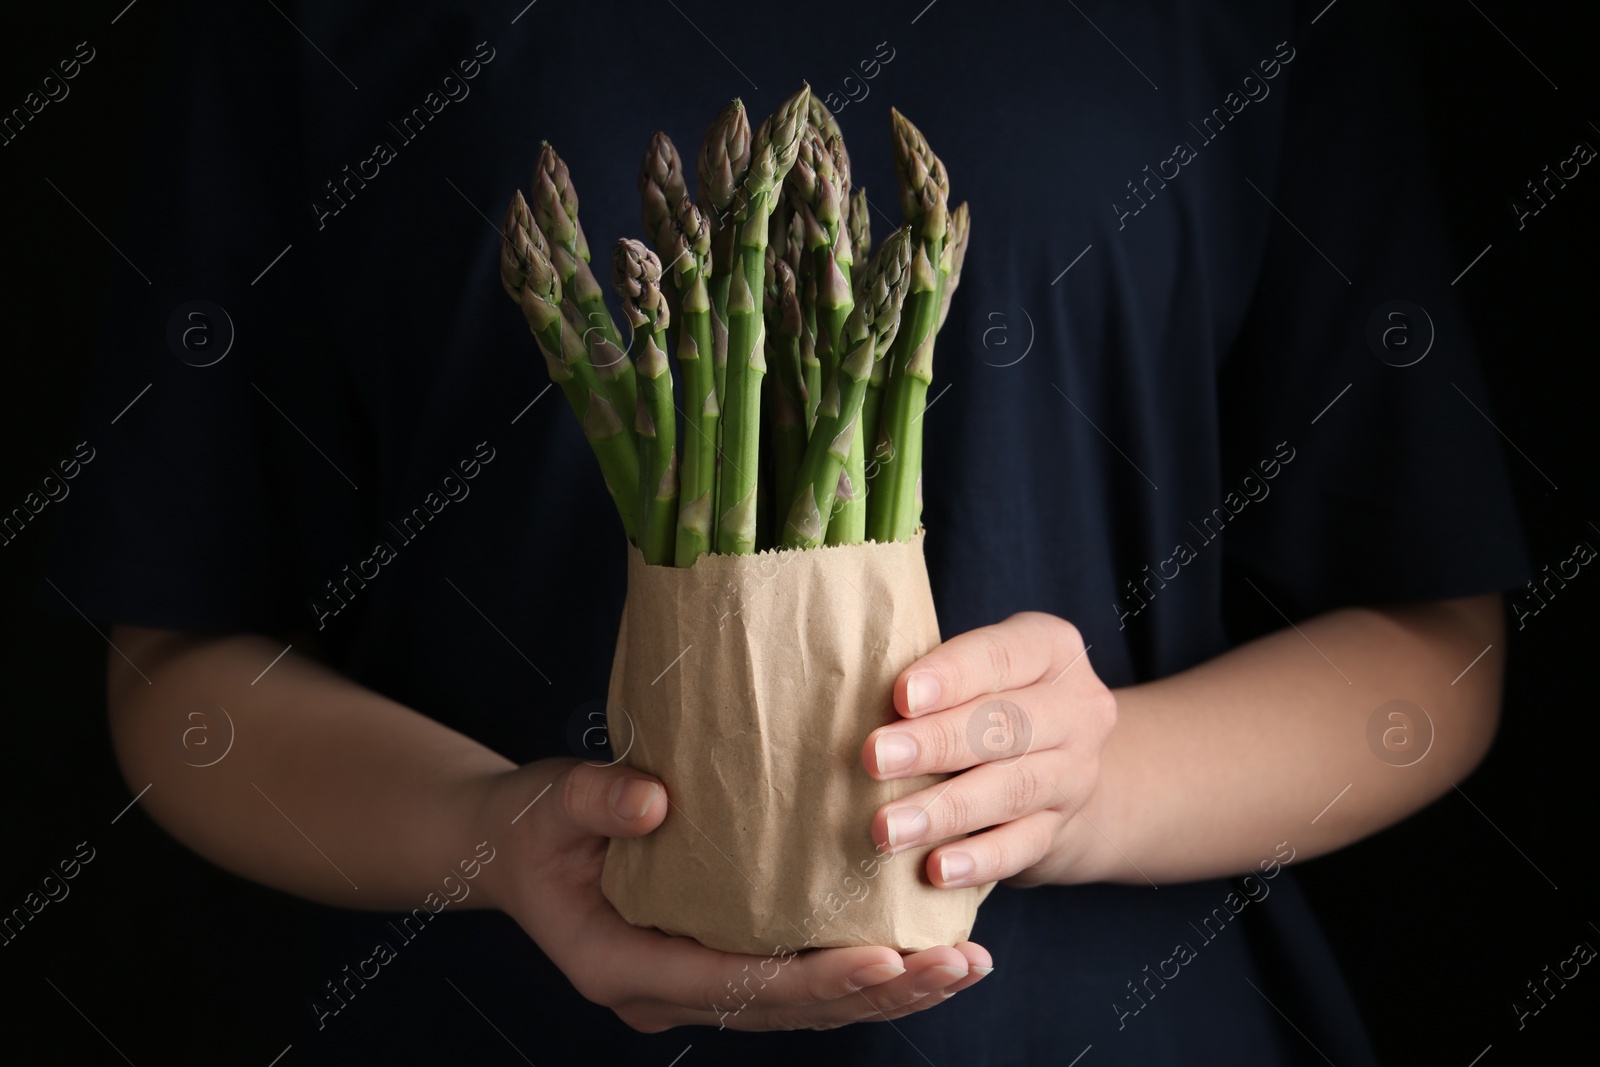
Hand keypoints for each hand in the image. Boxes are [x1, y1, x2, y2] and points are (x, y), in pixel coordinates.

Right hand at [482, 758, 992, 1032]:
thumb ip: (598, 800)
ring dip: (884, 992)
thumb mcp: (551, 802)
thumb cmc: (531, 824)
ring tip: (963, 966)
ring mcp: (693, 987)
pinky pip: (797, 983)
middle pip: (789, 1009)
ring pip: (803, 1007)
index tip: (885, 959)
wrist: (513, 846)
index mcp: (624, 967)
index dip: (815, 980)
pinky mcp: (717, 966)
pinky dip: (858, 974)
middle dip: (878, 992)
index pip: (737, 985)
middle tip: (957, 966)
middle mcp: (666, 993)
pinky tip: (918, 951)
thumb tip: (657, 800)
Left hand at [862, 612, 1117, 888]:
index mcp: (1050, 649)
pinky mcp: (1061, 828)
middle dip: (936, 742)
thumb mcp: (978, 672)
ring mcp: (1075, 773)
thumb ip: (935, 682)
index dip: (952, 675)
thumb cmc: (989, 702)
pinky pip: (1022, 846)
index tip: (902, 695)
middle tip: (875, 759)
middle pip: (1007, 724)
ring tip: (889, 828)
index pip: (1002, 655)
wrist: (1060, 768)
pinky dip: (978, 859)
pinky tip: (938, 869)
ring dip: (945, 810)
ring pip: (1012, 789)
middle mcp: (1076, 708)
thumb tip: (853, 705)